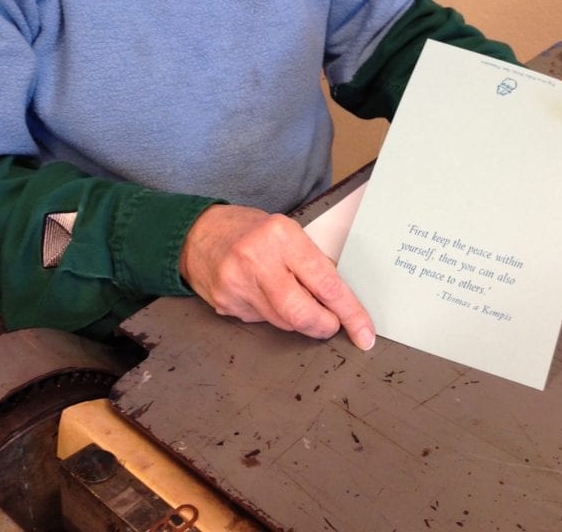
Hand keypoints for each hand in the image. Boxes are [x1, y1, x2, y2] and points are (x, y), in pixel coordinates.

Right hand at [179, 203, 375, 349]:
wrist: (197, 233)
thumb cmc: (249, 229)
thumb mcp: (286, 232)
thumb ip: (310, 262)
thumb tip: (340, 299)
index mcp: (281, 235)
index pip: (326, 283)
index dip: (350, 313)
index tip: (364, 333)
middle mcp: (258, 259)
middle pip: (302, 313)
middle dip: (323, 325)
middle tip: (331, 324)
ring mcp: (238, 285)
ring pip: (284, 322)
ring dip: (297, 319)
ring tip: (288, 293)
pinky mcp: (226, 304)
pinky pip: (262, 321)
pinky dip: (271, 314)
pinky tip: (260, 293)